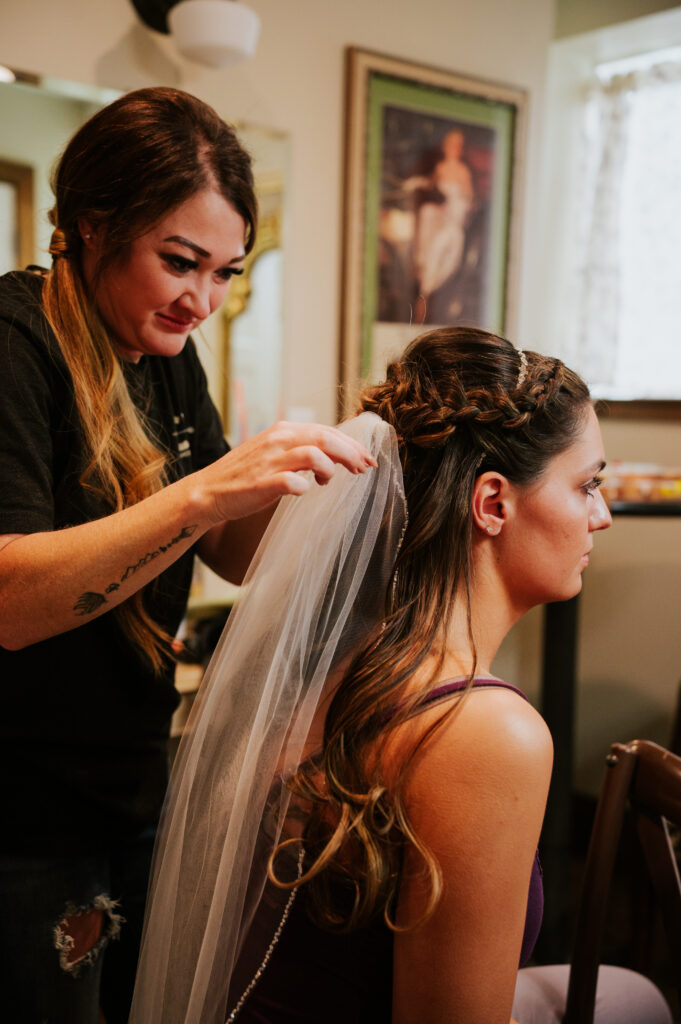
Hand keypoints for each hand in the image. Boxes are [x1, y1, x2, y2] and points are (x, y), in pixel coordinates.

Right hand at [195, 421, 376, 524]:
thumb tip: (332, 455)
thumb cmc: (244, 476)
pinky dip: (305, 486)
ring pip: (315, 455)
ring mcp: (269, 462)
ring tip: (330, 481)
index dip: (351, 444)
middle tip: (364, 469)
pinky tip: (307, 490)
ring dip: (331, 468)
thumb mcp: (273, 452)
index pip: (326, 430)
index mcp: (282, 431)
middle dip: (351, 453)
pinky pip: (292, 482)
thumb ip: (300, 450)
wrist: (208, 492)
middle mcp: (278, 441)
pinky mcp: (261, 483)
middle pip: (326, 438)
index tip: (366, 458)